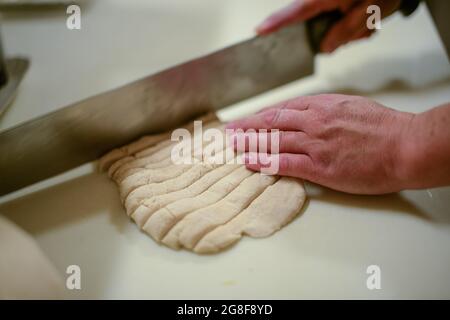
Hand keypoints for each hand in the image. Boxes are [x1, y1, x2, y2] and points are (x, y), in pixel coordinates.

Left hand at [226, 94, 415, 194]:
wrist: (405, 146)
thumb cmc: (385, 128)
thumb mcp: (352, 106)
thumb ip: (327, 110)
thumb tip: (309, 115)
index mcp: (322, 106)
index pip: (282, 109)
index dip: (261, 115)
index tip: (248, 120)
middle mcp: (314, 122)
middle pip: (272, 123)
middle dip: (248, 127)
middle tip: (230, 131)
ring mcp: (315, 144)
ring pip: (273, 141)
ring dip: (249, 143)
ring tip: (232, 145)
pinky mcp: (320, 166)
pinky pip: (284, 163)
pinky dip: (264, 162)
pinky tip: (249, 161)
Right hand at [256, 0, 401, 51]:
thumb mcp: (367, 12)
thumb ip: (344, 31)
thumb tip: (325, 47)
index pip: (295, 11)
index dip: (276, 22)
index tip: (259, 31)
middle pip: (313, 24)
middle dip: (334, 33)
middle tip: (359, 29)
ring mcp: (328, 4)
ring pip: (327, 29)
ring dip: (346, 32)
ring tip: (366, 23)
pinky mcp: (335, 8)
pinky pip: (336, 26)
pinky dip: (351, 29)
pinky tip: (365, 23)